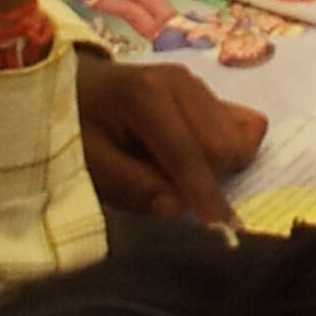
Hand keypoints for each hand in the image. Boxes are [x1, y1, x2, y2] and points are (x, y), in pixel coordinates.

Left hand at [74, 53, 265, 227]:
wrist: (74, 86)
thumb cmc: (75, 126)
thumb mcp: (88, 161)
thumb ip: (130, 186)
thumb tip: (178, 211)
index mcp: (148, 96)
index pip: (186, 153)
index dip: (204, 195)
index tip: (221, 232)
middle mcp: (183, 84)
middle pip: (221, 146)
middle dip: (205, 182)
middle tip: (166, 194)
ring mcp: (198, 84)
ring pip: (235, 138)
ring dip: (215, 168)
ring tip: (172, 174)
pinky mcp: (206, 92)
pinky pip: (241, 124)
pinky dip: (231, 149)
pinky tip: (199, 159)